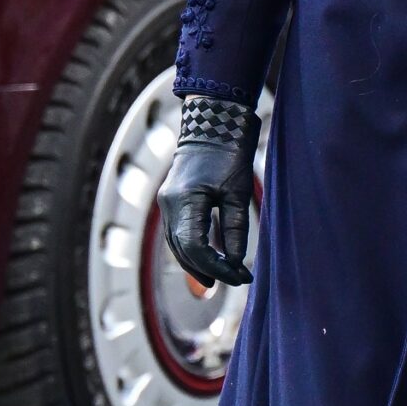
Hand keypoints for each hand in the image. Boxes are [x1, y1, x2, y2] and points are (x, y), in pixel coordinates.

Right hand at [159, 113, 257, 286]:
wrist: (212, 124)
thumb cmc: (229, 155)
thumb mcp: (239, 194)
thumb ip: (235, 230)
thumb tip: (235, 262)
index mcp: (185, 202)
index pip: (195, 249)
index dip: (218, 268)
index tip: (240, 276)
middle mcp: (168, 205)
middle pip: (182, 251)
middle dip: (208, 270)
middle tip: (236, 280)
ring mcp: (166, 203)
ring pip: (176, 245)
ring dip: (198, 264)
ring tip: (222, 276)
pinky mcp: (170, 201)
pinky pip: (177, 234)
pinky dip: (192, 249)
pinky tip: (210, 258)